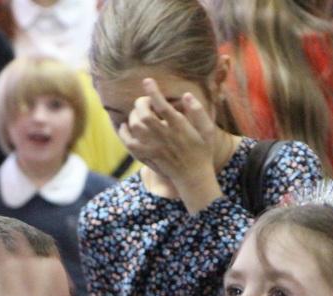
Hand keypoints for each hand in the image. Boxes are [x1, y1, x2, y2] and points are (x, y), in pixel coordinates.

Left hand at [118, 78, 222, 211]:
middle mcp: (165, 136)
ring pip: (136, 126)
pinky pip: (130, 143)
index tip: (148, 81)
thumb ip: (198, 111)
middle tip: (145, 101)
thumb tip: (186, 95)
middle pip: (144, 114)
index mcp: (180, 127)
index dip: (153, 91)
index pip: (162, 106)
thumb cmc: (202, 151)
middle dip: (141, 102)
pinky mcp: (148, 156)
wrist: (194, 177)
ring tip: (138, 112)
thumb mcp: (208, 130)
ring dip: (134, 115)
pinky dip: (124, 133)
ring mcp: (155, 147)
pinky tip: (126, 126)